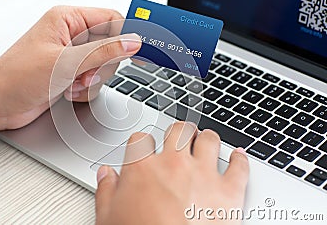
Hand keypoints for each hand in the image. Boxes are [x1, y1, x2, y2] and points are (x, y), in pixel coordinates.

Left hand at [0, 6, 140, 130]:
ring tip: (71, 85)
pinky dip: (84, 90)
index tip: (138, 51)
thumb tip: (132, 42)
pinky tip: (66, 92)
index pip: (112, 19)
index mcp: (68, 20)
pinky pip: (93, 81)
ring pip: (104, 67)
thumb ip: (103, 52)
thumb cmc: (16, 77)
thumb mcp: (65, 63)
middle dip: (102, 66)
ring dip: (91, 81)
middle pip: (111, 47)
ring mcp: (71, 56)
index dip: (126, 35)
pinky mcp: (70, 74)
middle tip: (85, 74)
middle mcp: (71, 35)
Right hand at [95, 122, 248, 224]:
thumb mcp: (108, 218)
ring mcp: (204, 175)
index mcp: (143, 169)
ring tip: (205, 143)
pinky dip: (240, 160)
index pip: (140, 139)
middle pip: (178, 131)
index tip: (143, 149)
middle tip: (178, 140)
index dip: (141, 143)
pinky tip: (238, 157)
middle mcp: (174, 165)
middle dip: (178, 133)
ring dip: (206, 139)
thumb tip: (106, 175)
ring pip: (209, 140)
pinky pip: (239, 167)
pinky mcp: (229, 192)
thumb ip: (106, 191)